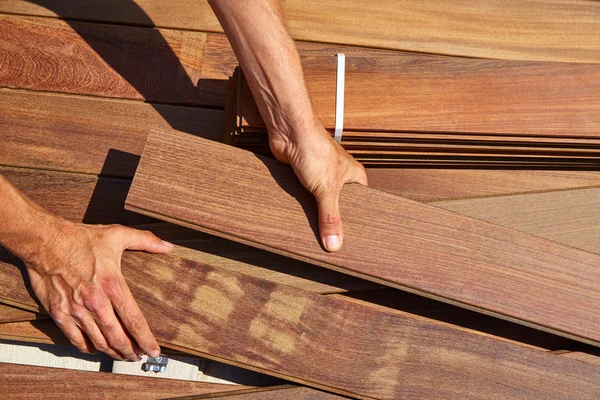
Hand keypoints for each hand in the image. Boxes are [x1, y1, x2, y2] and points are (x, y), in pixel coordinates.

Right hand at [24, 218, 172, 360]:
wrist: (44, 241)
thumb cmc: (80, 238)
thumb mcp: (117, 234)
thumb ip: (146, 241)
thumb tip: (168, 246)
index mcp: (113, 285)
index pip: (134, 320)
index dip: (146, 339)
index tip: (154, 351)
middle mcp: (96, 302)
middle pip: (117, 337)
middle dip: (131, 351)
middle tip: (139, 357)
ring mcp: (76, 310)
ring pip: (98, 342)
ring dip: (112, 352)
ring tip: (122, 355)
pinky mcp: (59, 313)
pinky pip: (75, 339)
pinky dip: (88, 348)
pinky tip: (96, 349)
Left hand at [269, 121, 367, 251]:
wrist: (289, 132)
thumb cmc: (315, 148)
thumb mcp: (326, 189)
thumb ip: (330, 217)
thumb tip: (334, 244)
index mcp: (354, 177)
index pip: (361, 206)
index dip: (357, 223)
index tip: (352, 242)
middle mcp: (340, 177)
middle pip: (340, 207)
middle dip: (333, 221)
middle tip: (331, 242)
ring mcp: (321, 177)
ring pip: (320, 203)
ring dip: (316, 214)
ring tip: (315, 235)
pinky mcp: (303, 178)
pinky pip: (305, 199)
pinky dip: (302, 207)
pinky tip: (300, 219)